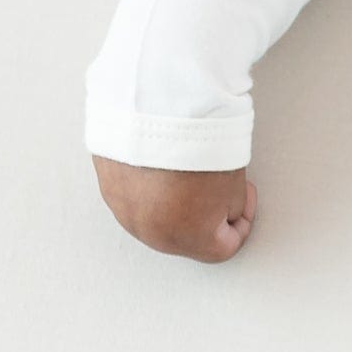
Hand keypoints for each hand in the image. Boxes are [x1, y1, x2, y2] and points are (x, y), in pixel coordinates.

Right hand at [93, 156, 256, 261]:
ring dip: (175, 205)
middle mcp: (148, 230)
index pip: (221, 249)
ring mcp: (123, 208)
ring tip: (189, 173)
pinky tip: (164, 166)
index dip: (241, 224)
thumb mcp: (234, 186)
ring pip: (156, 219)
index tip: (244, 201)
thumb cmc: (199, 141)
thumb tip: (218, 213)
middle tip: (218, 189)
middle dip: (204, 218)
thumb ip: (227, 211)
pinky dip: (150, 187)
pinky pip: (135, 197)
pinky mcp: (108, 185)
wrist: (159, 103)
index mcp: (184, 237)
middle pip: (185, 238)